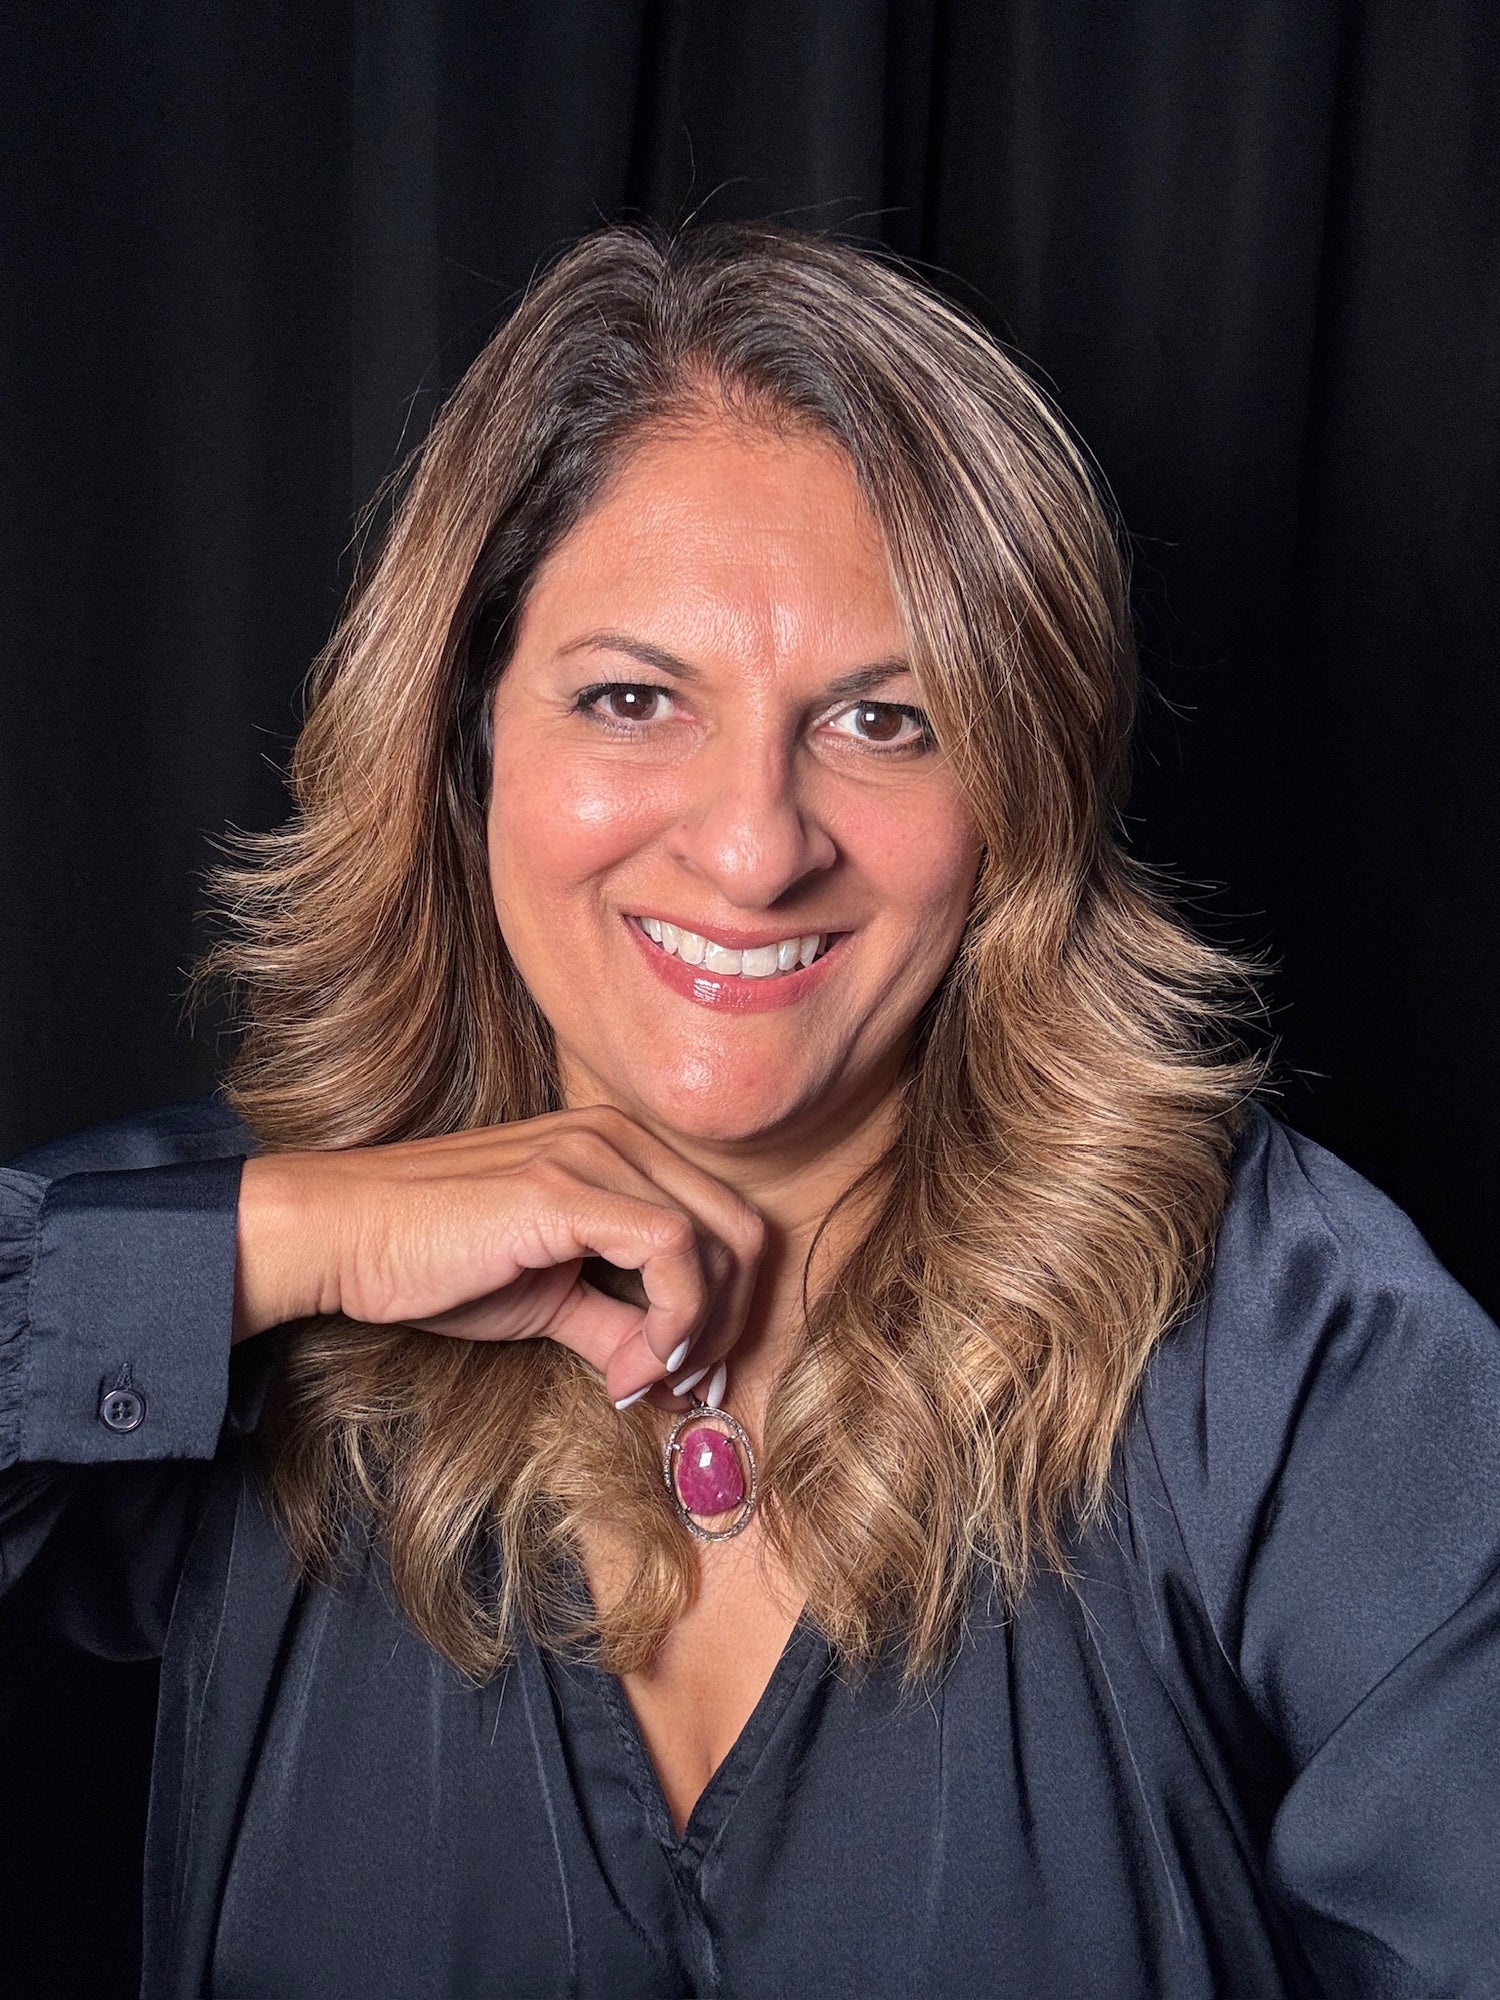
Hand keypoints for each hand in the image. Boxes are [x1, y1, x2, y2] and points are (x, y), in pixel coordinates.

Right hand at [233, 1106, 766, 1406]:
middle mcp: (619, 1136)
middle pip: (742, 1230)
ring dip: (698, 1333)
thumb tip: (676, 1378)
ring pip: (717, 1241)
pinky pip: (671, 1250)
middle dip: (730, 1322)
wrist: (345, 1236)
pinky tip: (622, 1372)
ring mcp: (595, 1154)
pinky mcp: (565, 1188)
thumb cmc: (436, 1261)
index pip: (727, 1221)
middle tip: (685, 1388)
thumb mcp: (550, 1300)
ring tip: (641, 1381)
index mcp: (622, 1148)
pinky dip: (670, 1324)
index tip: (694, 1376)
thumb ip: (619, 1324)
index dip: (731, 1306)